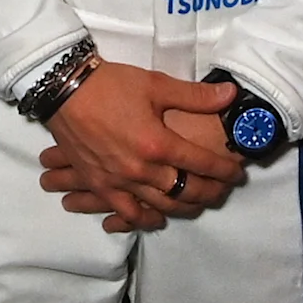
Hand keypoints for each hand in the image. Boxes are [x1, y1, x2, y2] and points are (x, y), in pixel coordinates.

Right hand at [36, 62, 242, 231]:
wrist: (64, 90)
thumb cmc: (111, 84)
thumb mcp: (156, 84)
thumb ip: (195, 96)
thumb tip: (230, 96)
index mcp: (158, 144)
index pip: (202, 164)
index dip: (225, 170)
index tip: (238, 172)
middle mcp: (142, 170)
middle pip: (186, 191)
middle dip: (210, 192)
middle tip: (223, 190)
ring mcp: (120, 182)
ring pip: (161, 206)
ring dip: (184, 207)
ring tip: (198, 203)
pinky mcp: (100, 185)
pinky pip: (127, 212)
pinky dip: (145, 218)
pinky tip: (156, 217)